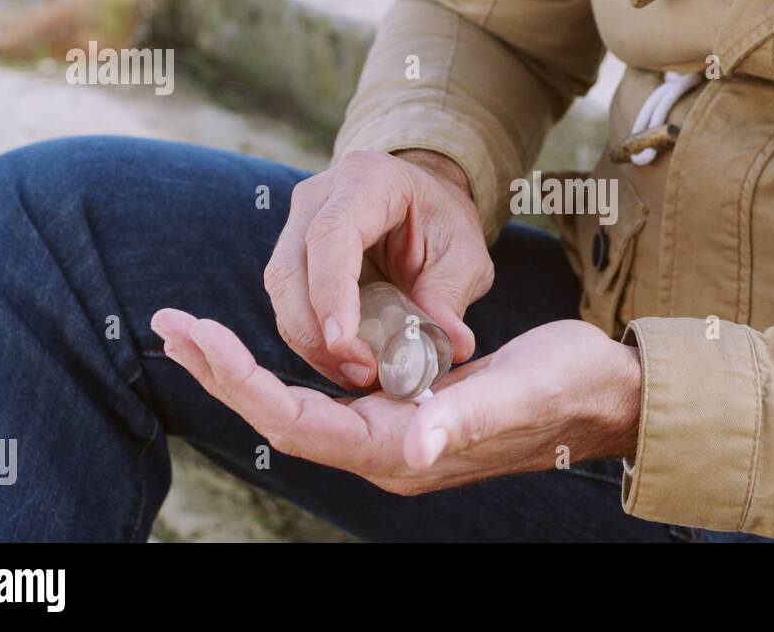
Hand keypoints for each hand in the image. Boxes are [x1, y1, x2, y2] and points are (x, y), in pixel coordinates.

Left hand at [150, 310, 641, 494]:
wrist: (603, 394)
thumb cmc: (567, 389)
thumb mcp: (518, 394)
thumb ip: (463, 419)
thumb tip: (412, 446)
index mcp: (400, 451)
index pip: (295, 421)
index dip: (238, 380)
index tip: (192, 332)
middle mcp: (386, 449)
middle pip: (281, 415)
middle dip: (223, 372)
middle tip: (169, 323)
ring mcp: (394, 432)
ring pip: (298, 404)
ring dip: (244, 368)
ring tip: (195, 330)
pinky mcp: (406, 409)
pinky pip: (327, 393)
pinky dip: (287, 364)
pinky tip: (268, 342)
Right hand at [262, 149, 491, 389]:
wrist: (423, 203)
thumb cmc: (443, 222)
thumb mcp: (463, 255)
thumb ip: (451, 296)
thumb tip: (454, 347)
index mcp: (367, 181)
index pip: (331, 235)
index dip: (331, 292)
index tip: (343, 342)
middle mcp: (320, 197)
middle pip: (292, 270)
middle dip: (316, 332)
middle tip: (360, 373)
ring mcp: (297, 224)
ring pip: (282, 292)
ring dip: (313, 343)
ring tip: (358, 374)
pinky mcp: (293, 255)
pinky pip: (290, 304)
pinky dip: (314, 340)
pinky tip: (346, 363)